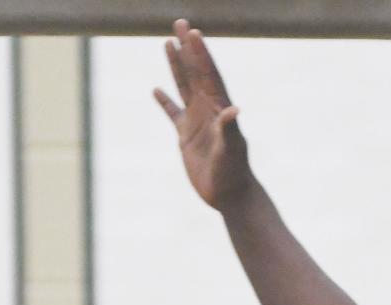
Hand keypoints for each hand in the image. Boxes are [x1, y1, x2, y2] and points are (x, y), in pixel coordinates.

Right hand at [154, 17, 251, 210]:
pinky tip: (156, 90)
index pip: (208, 75)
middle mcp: (207, 110)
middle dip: (187, 48)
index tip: (193, 32)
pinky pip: (173, 114)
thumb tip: (233, 109)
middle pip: (195, 72)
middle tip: (180, 23)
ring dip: (176, 66)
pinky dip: (165, 102)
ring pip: (183, 87)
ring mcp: (196, 122)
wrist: (230, 196)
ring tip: (168, 43)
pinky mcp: (186, 137)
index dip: (201, 54)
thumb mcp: (231, 150)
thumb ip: (229, 128)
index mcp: (218, 108)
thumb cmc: (234, 173)